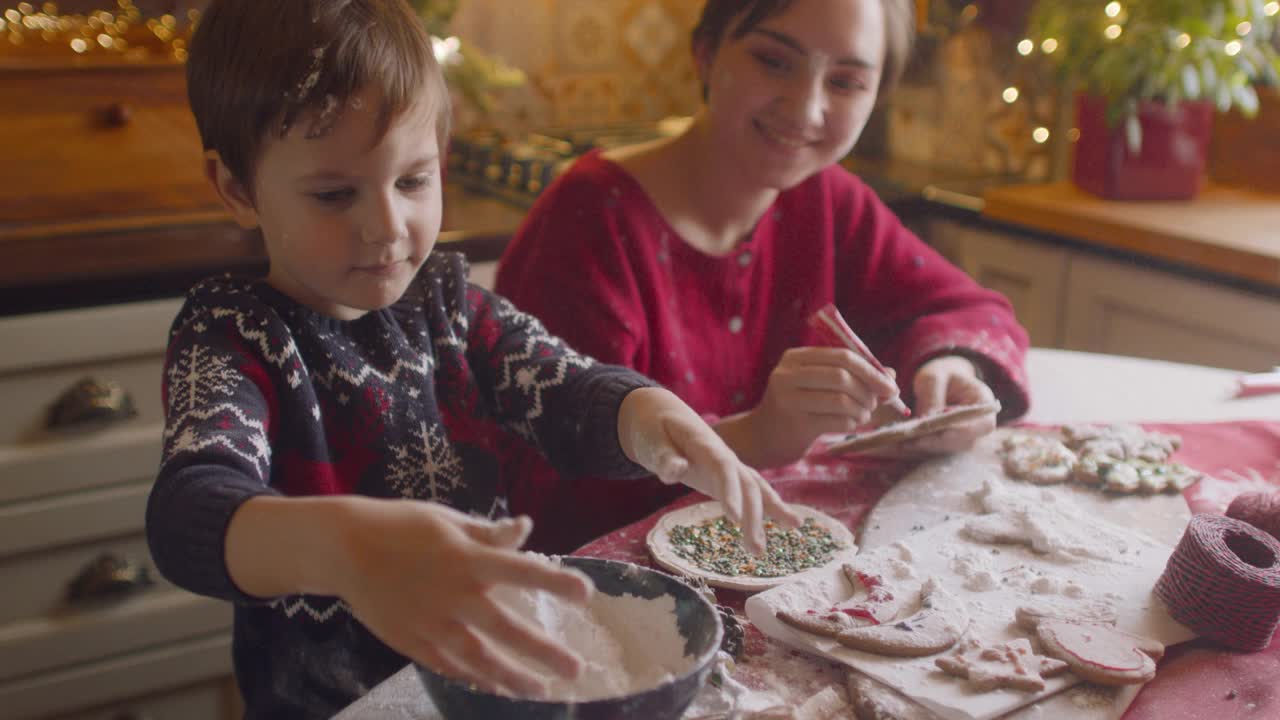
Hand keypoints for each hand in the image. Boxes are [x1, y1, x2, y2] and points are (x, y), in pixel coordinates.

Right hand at [331, 499, 591, 697]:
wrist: (343, 548)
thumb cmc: (401, 526)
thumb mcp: (448, 521)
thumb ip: (489, 533)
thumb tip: (525, 529)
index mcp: (467, 558)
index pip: (521, 570)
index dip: (554, 581)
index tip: (586, 592)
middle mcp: (454, 595)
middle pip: (506, 629)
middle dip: (543, 652)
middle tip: (575, 669)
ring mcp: (432, 623)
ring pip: (480, 658)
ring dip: (513, 677)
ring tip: (542, 690)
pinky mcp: (412, 641)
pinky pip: (450, 667)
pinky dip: (475, 680)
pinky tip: (498, 689)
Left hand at [619, 388, 801, 553]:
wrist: (663, 415)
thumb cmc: (654, 429)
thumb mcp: (651, 439)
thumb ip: (663, 455)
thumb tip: (676, 471)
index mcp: (705, 445)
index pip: (723, 470)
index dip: (731, 493)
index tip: (734, 519)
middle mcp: (725, 456)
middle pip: (746, 485)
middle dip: (753, 517)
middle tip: (755, 550)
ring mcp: (730, 465)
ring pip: (755, 490)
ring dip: (765, 518)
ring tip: (765, 550)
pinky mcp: (729, 476)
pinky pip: (753, 492)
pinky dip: (771, 508)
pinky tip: (791, 524)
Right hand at [728, 347, 899, 467]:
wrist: (763, 437)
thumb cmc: (797, 407)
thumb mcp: (817, 384)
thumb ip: (850, 375)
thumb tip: (891, 375)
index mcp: (795, 358)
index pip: (842, 356)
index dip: (872, 370)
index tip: (891, 386)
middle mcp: (787, 375)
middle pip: (842, 376)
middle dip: (868, 391)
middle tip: (877, 403)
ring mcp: (788, 399)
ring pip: (841, 400)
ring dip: (862, 410)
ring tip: (862, 415)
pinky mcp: (794, 424)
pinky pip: (836, 421)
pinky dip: (852, 423)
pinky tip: (850, 424)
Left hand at [901, 355, 996, 453]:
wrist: (945, 380)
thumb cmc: (943, 375)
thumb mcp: (934, 377)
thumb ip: (932, 396)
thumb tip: (925, 421)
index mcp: (984, 405)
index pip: (973, 426)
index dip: (950, 433)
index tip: (924, 433)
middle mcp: (980, 427)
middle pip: (959, 442)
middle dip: (932, 443)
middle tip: (905, 442)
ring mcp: (967, 438)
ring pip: (947, 449)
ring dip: (923, 448)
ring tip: (899, 443)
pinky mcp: (951, 444)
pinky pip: (937, 450)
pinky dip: (919, 448)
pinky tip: (901, 444)